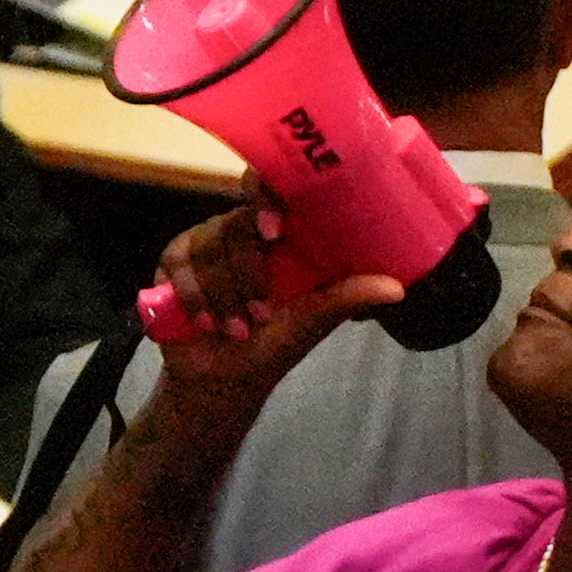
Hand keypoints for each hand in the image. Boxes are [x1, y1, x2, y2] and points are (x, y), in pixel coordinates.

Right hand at [140, 199, 397, 420]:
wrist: (222, 382)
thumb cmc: (271, 346)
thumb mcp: (311, 321)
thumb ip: (346, 298)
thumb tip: (398, 287)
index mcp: (279, 234)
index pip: (271, 190)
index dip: (269, 197)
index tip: (274, 230)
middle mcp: (242, 229)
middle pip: (238, 224)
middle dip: (249, 274)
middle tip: (260, 314)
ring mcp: (205, 240)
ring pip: (209, 247)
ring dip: (224, 296)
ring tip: (237, 330)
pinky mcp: (174, 259)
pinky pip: (179, 263)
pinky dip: (195, 298)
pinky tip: (206, 324)